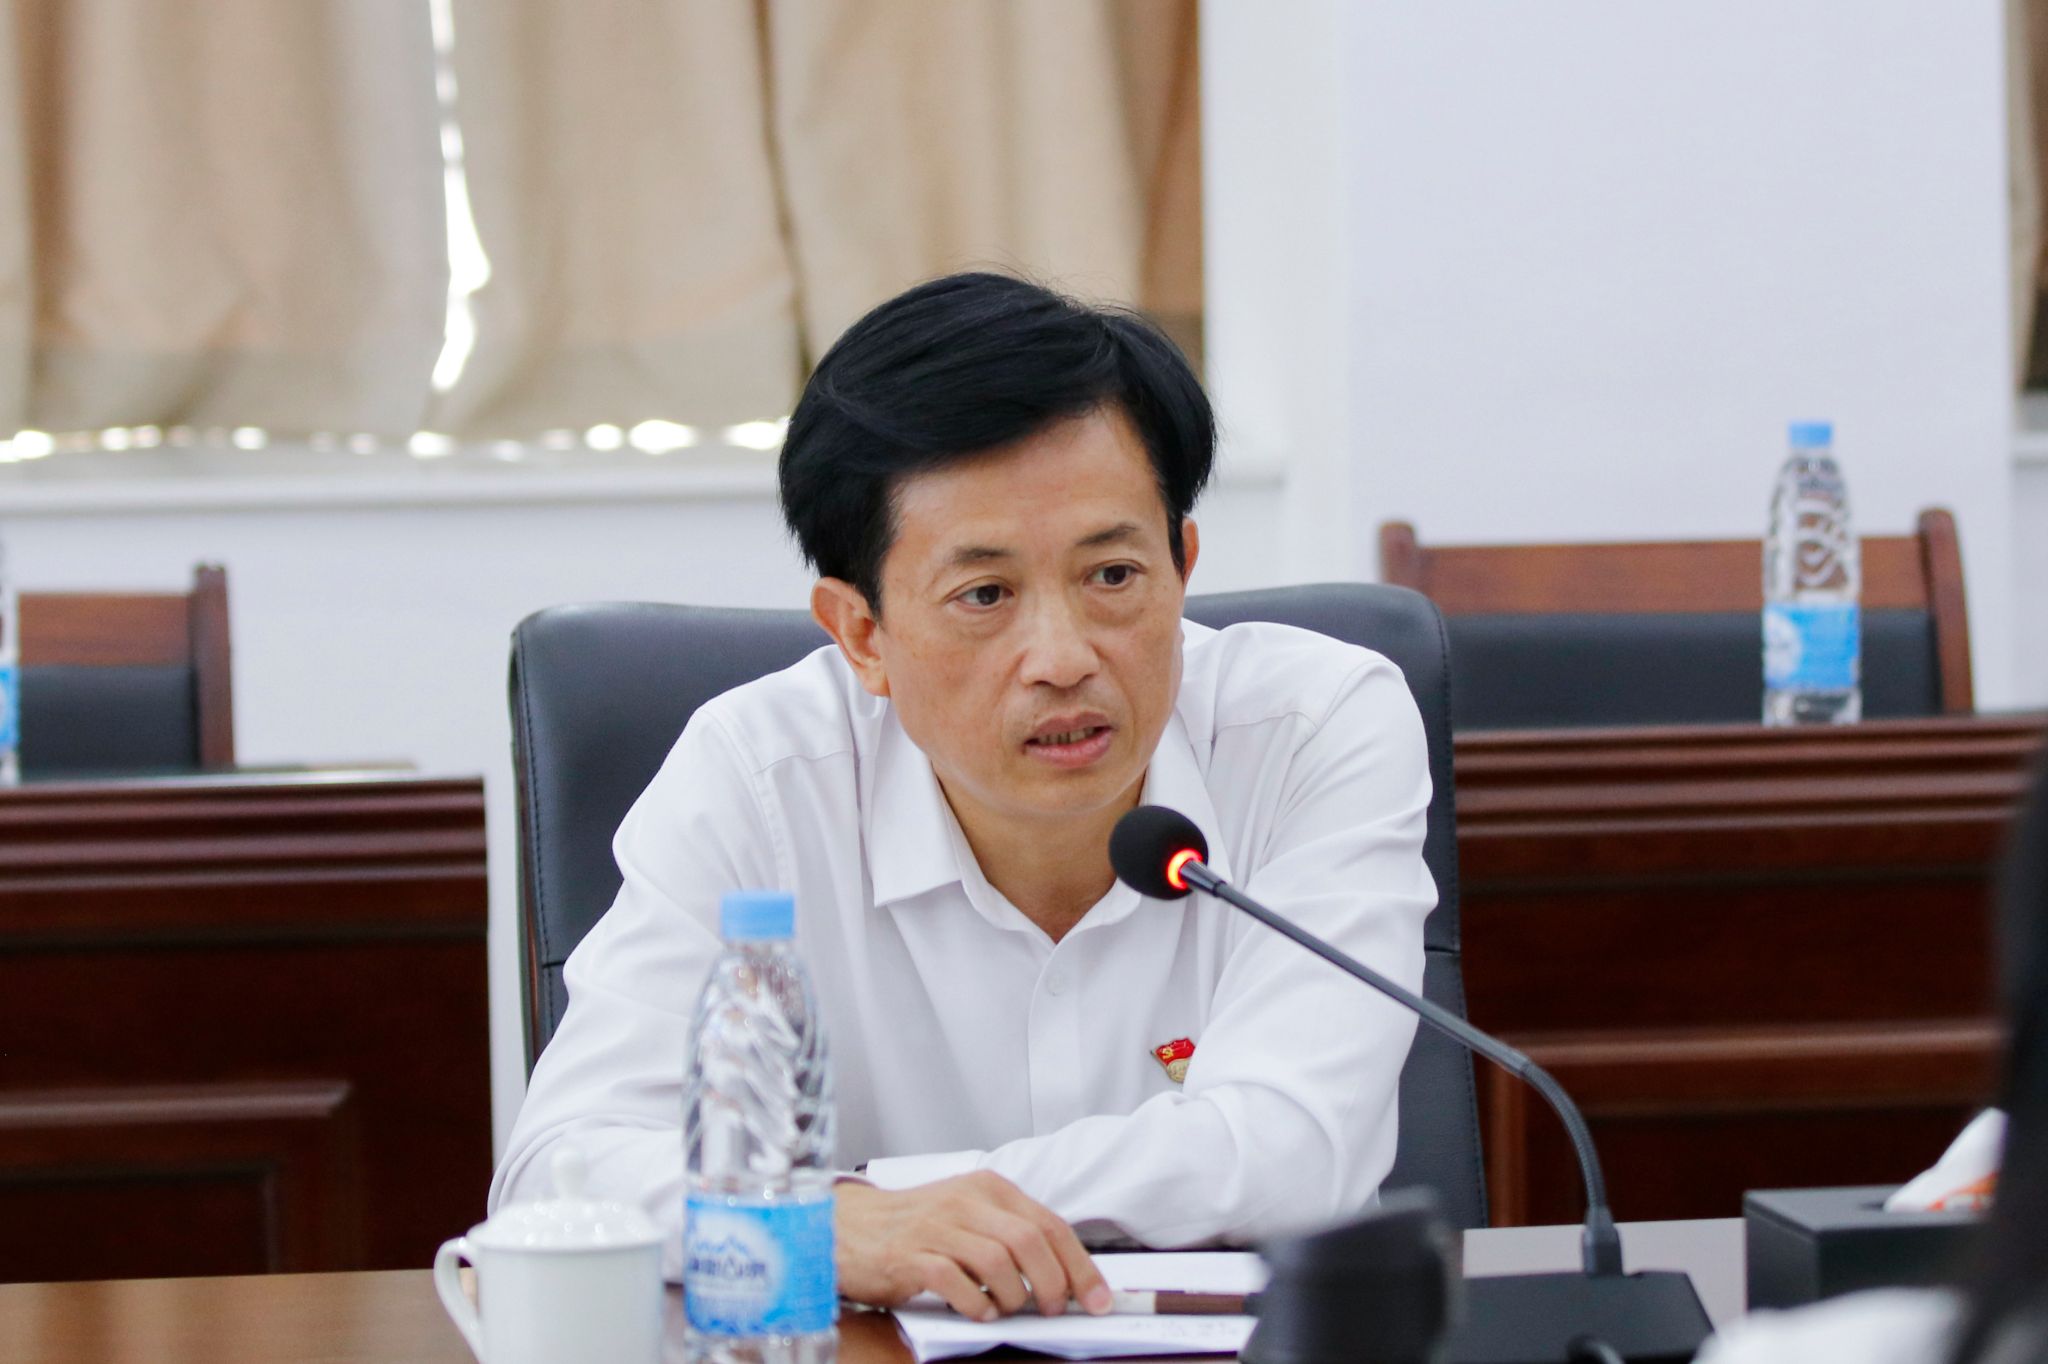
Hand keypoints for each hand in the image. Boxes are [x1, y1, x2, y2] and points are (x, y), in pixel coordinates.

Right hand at [834, 1171, 1112, 1320]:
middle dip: (1054, 1284)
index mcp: (988, 1188)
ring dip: (1014, 1296)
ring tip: (1007, 1308)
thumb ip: (1009, 1235)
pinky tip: (978, 1310)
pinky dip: (975, 1303)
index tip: (1099, 1298)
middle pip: (1030, 1242)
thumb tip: (1062, 1276)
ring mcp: (936, 1226)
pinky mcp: (909, 1255)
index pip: (1050, 1225)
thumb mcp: (967, 1215)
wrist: (847, 1226)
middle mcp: (965, 1201)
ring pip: (998, 1261)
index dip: (1081, 1266)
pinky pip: (955, 1281)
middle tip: (1054, 1309)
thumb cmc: (913, 1226)